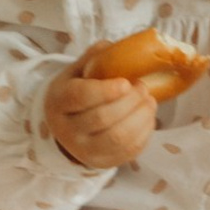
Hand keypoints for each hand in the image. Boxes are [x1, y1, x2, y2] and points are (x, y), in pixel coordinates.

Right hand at [45, 46, 156, 169]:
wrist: (66, 127)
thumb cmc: (77, 93)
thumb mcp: (77, 72)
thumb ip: (95, 57)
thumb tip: (116, 47)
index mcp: (59, 101)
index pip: (80, 97)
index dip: (105, 90)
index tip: (126, 82)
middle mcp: (67, 130)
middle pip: (102, 118)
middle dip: (130, 100)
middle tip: (143, 87)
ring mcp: (84, 151)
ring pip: (117, 138)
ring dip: (141, 117)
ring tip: (149, 101)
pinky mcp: (102, 162)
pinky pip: (128, 151)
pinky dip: (145, 133)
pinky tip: (148, 117)